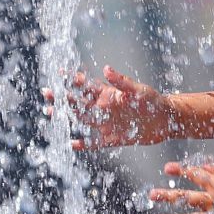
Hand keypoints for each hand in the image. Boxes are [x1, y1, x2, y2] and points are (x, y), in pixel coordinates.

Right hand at [45, 66, 174, 148]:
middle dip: (62, 97)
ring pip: (82, 120)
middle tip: (46, 93)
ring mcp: (107, 123)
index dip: (72, 79)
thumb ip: (121, 82)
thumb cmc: (154, 101)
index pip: (86, 85)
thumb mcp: (138, 90)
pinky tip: (71, 144)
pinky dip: (84, 144)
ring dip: (67, 116)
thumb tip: (106, 69)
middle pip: (78, 102)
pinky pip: (95, 143)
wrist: (167, 121)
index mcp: (109, 95)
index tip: (58, 73)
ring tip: (50, 112)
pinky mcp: (114, 138)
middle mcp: (105, 108)